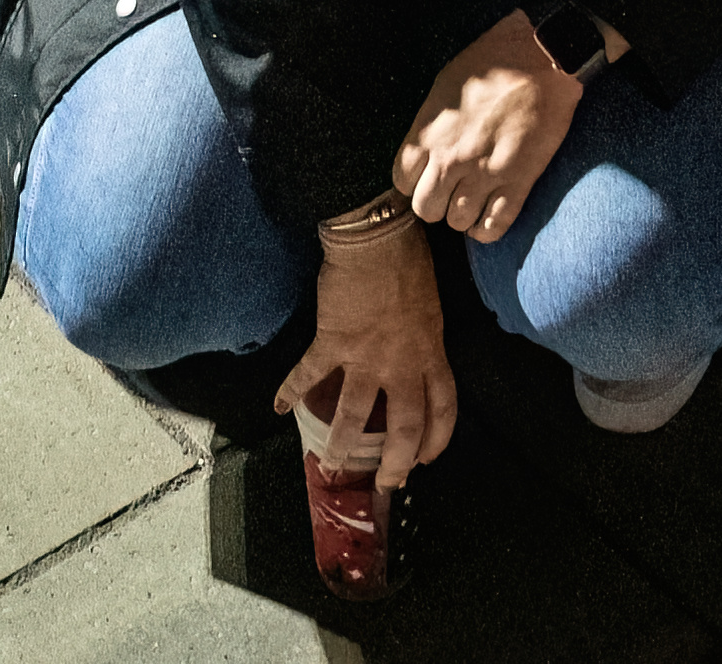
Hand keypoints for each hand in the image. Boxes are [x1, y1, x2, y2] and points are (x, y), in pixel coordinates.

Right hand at [286, 222, 458, 489]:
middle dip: (396, 462)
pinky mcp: (332, 342)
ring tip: (332, 464)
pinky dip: (291, 391)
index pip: (442, 408)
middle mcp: (401, 363)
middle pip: (404, 427)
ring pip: (356, 414)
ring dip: (343, 443)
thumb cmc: (408, 261)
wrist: (377, 237)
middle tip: (387, 483)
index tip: (427, 457)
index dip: (437, 439)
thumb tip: (415, 353)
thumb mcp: (430, 305)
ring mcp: (365, 357)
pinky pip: (310, 375)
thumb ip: (424, 337)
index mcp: (430, 352)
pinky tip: (279, 407)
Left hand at [394, 12, 593, 242]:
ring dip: (462, 215)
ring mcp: (484, 174)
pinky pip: (492, 227)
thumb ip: (430, 123)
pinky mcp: (518, 183)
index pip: (402, 181)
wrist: (543, 58)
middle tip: (450, 190)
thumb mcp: (446, 83)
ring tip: (472, 199)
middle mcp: (452, 158)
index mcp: (430, 131)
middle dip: (436, 203)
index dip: (414, 181)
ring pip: (457, 223)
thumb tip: (424, 148)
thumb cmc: (494, 62)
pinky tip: (488, 216)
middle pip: (426, 209)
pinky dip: (486, 230)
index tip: (427, 175)